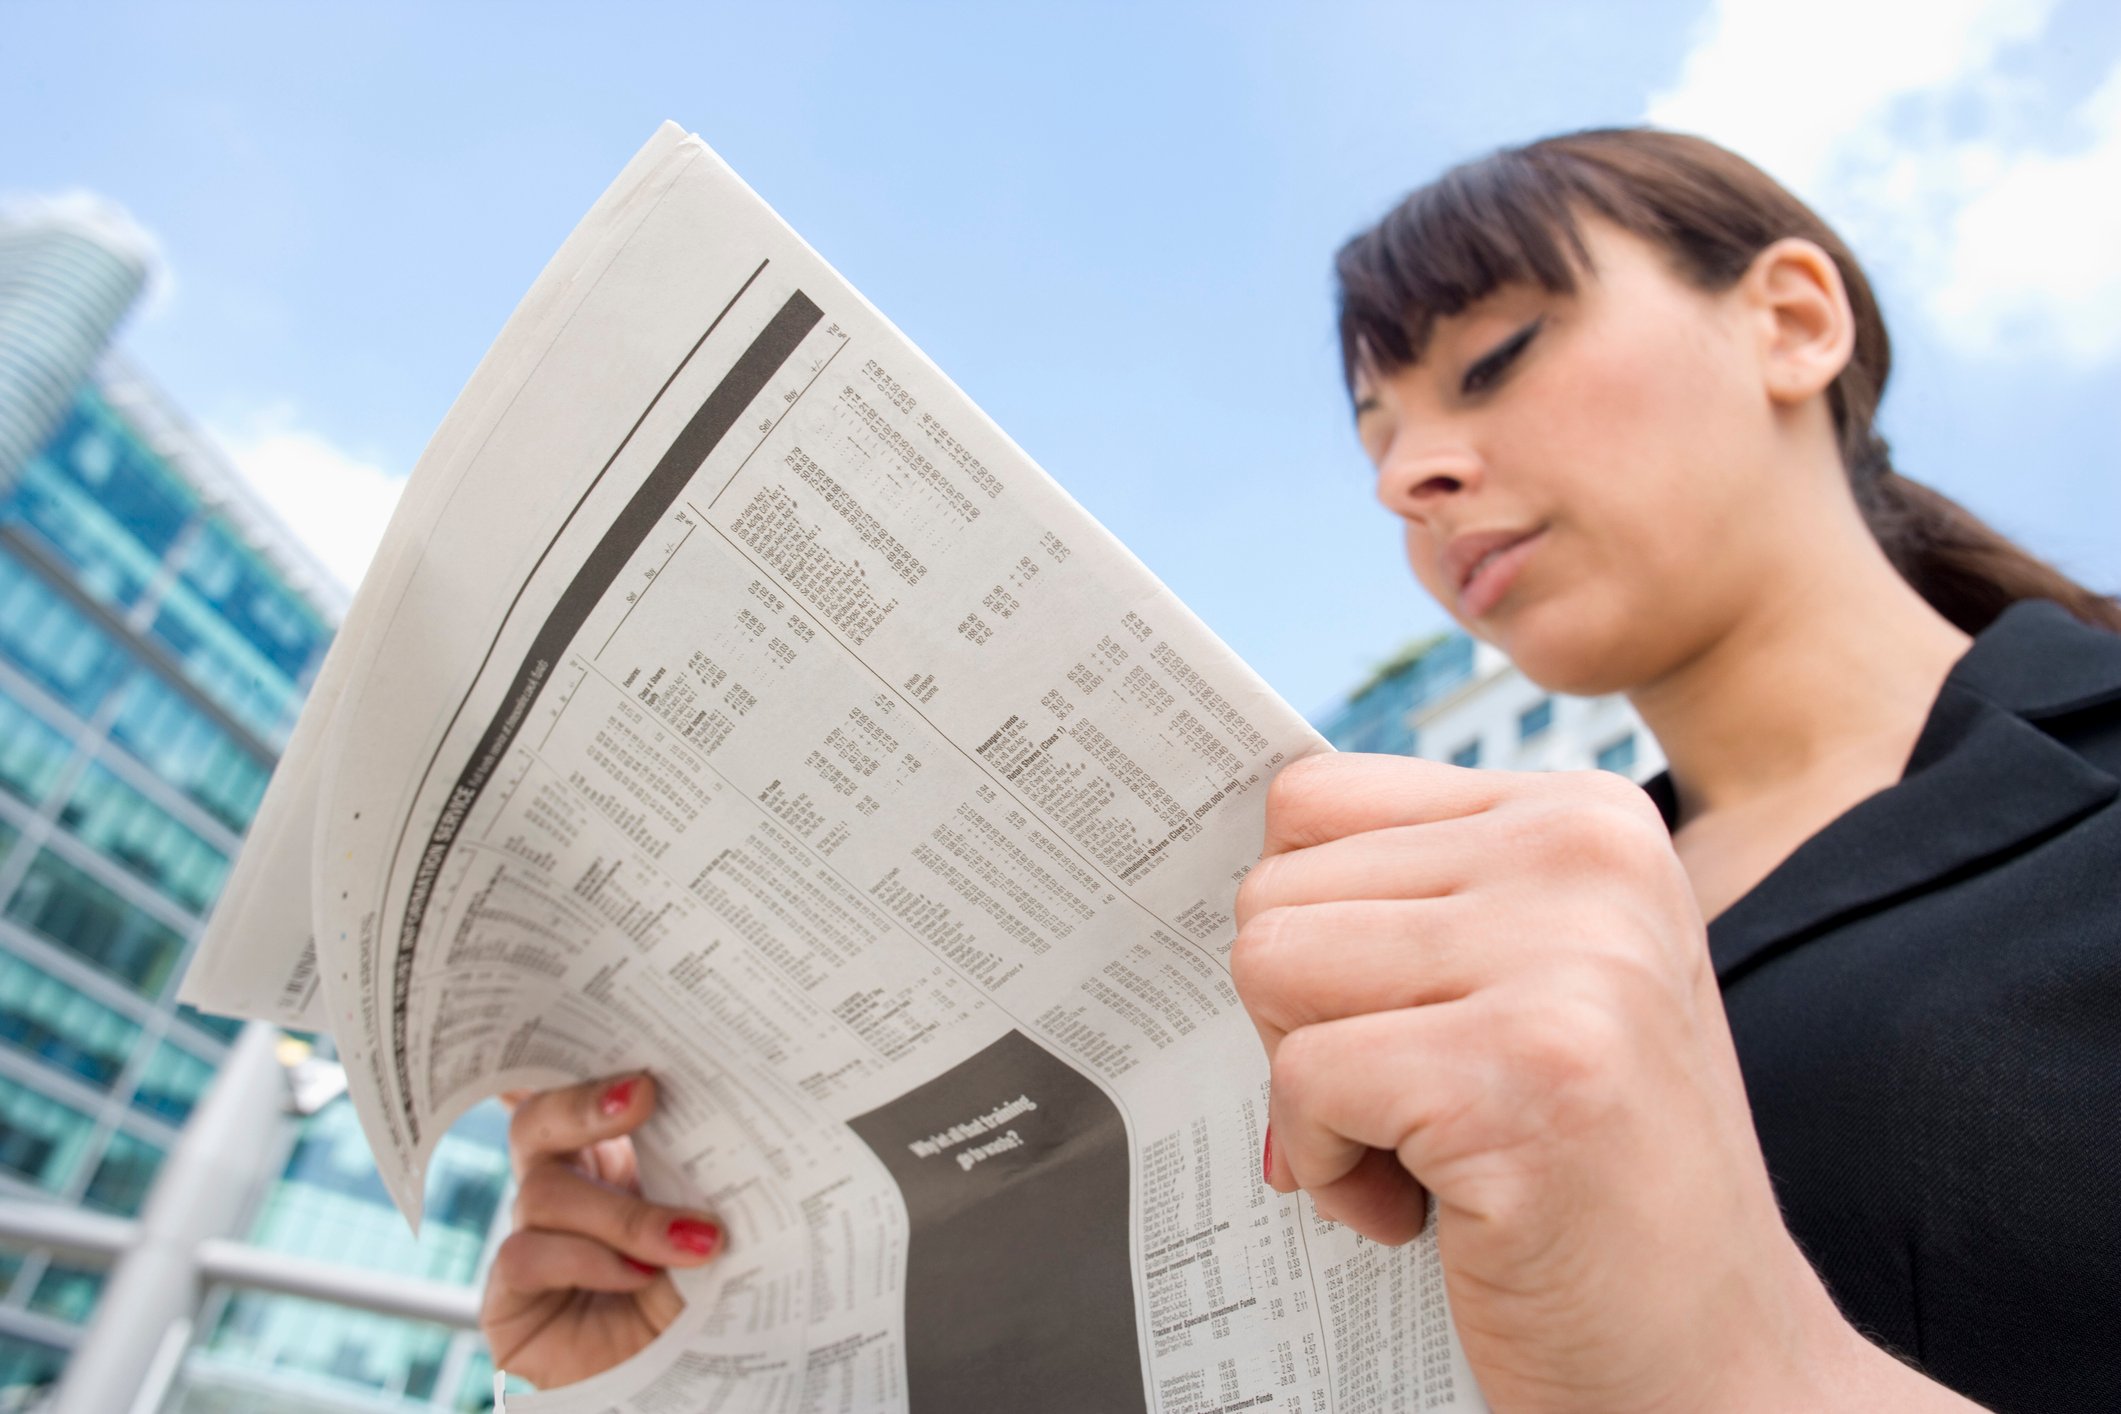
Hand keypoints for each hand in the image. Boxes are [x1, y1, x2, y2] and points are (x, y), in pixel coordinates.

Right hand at [481, 1073, 723, 1388]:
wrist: (689, 1390)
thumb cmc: (705, 1307)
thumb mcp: (712, 1226)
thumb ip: (701, 1173)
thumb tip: (728, 1107)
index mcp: (613, 1161)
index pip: (581, 1093)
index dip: (582, 1061)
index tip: (621, 1040)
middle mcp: (566, 1191)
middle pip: (539, 1119)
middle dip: (586, 1102)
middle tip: (643, 1092)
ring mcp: (532, 1240)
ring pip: (545, 1190)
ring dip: (625, 1214)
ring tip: (693, 1243)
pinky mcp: (509, 1298)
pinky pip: (528, 1253)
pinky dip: (589, 1259)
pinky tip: (637, 1277)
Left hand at [1232, 754, 1976, 1412]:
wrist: (1713, 1362)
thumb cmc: (1590, 1177)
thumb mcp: (1529, 978)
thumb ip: (1414, 898)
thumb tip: (1241, 869)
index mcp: (1583, 814)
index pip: (1314, 799)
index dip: (1308, 927)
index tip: (1386, 1019)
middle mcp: (1586, 857)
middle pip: (1276, 885)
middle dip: (1303, 1016)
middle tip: (1412, 1103)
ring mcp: (1566, 959)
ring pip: (1270, 964)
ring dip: (1312, 1092)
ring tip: (1425, 1150)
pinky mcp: (1523, 1074)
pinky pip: (1300, 1080)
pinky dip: (1331, 1169)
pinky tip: (1430, 1209)